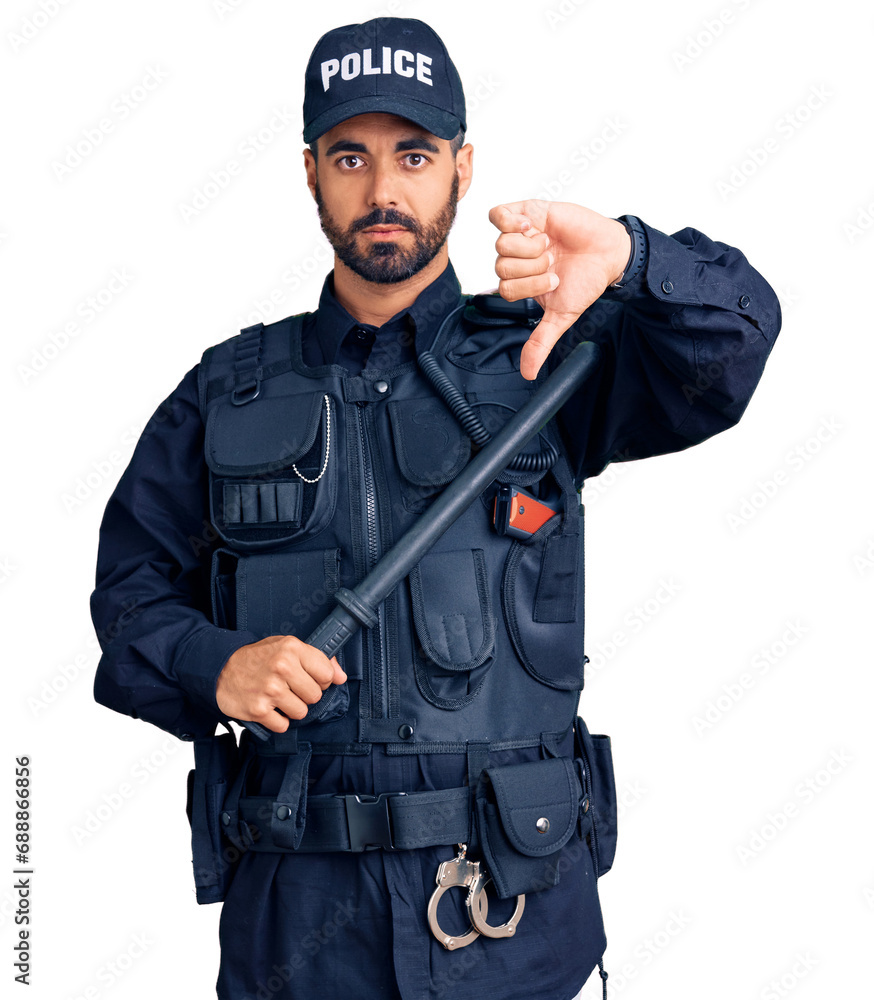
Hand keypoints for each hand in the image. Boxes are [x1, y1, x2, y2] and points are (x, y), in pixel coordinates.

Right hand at [216, 635, 346, 732]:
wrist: (220, 668)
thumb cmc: (257, 658)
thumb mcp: (286, 647)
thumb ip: (317, 658)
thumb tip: (341, 676)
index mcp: (292, 649)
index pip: (326, 674)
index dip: (320, 679)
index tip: (309, 678)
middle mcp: (282, 668)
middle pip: (315, 696)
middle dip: (305, 695)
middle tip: (290, 688)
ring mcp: (270, 690)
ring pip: (302, 713)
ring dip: (292, 709)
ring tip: (279, 698)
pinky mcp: (258, 710)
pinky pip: (283, 725)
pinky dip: (277, 721)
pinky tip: (269, 708)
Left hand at [489, 200, 631, 379]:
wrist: (609, 253)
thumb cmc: (586, 282)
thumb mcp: (562, 316)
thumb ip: (541, 342)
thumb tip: (528, 374)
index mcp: (520, 282)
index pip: (504, 287)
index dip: (528, 286)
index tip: (553, 279)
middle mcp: (516, 259)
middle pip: (501, 266)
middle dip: (532, 268)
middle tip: (553, 261)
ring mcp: (519, 235)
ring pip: (501, 243)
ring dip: (530, 247)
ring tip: (549, 244)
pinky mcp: (526, 211)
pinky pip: (497, 214)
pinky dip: (511, 222)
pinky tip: (533, 227)